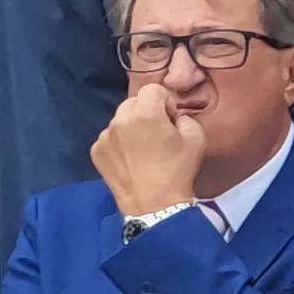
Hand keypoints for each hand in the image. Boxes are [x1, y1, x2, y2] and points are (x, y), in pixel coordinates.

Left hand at [90, 78, 204, 219]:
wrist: (154, 205)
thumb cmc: (178, 171)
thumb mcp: (197, 139)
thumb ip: (185, 118)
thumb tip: (173, 116)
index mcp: (146, 113)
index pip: (153, 89)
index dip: (165, 100)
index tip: (171, 118)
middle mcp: (120, 120)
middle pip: (133, 102)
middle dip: (146, 111)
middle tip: (158, 132)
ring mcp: (104, 136)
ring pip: (120, 120)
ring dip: (132, 127)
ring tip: (143, 149)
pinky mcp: (96, 151)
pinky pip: (109, 138)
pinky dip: (120, 143)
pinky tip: (131, 159)